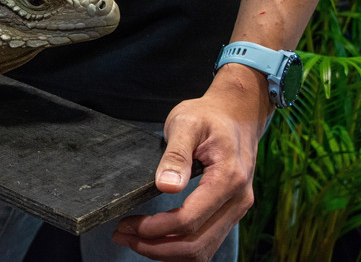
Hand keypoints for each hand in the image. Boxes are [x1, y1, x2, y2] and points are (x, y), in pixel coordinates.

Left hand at [112, 64, 271, 260]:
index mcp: (227, 178)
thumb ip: (176, 154)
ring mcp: (236, 208)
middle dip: (156, 247)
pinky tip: (156, 238)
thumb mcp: (186, 123)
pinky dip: (180, 247)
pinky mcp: (229, 210)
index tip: (128, 224)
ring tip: (134, 239)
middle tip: (123, 235)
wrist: (237, 113)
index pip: (189, 219)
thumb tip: (166, 186)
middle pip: (196, 244)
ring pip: (203, 249)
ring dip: (166, 251)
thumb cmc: (208, 115)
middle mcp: (237, 200)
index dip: (156, 228)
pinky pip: (207, 241)